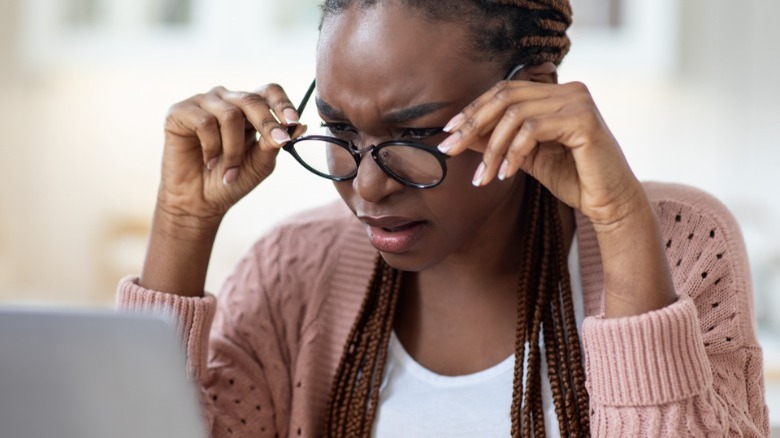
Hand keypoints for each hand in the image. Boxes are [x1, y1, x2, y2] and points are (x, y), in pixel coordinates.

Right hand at [139, 83, 305, 295]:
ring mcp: (203, 103)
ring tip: (229, 171)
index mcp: (248, 108)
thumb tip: (301, 125)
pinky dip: (211, 148)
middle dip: (267, 124)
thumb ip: (276, 143)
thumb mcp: (260, 163)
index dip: (283, 103)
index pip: (269, 92)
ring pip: (230, 115)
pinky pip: (204, 123)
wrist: (199, 202)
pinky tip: (208, 161)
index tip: (293, 122)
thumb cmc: (231, 180)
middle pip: (252, 99)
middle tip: (277, 144)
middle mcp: (226, 100)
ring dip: (234, 149)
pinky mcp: (180, 111)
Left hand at [438, 78, 677, 315]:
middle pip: (505, 96)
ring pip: (515, 114)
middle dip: (473, 124)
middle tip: (450, 150)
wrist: (610, 203)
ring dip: (493, 148)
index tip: (448, 133)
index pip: (504, 91)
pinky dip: (513, 152)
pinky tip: (506, 175)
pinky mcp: (584, 120)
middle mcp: (569, 90)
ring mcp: (578, 101)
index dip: (473, 109)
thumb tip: (461, 133)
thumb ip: (499, 140)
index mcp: (555, 93)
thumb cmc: (573, 179)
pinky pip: (533, 129)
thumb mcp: (526, 156)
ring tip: (483, 178)